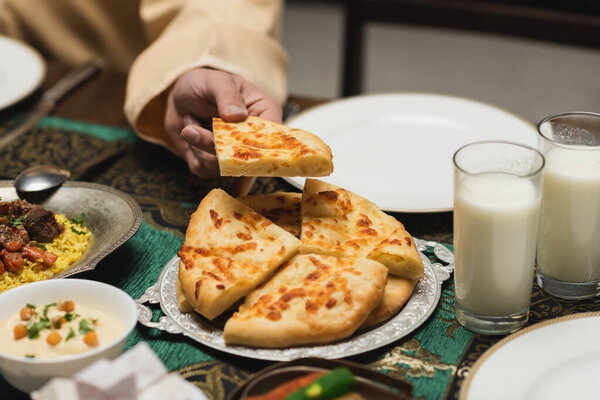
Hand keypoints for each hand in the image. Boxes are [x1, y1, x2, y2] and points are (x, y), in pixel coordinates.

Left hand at [165, 68, 281, 177]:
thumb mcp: (216, 81)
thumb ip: (228, 96)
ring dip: (199, 147)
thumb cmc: (204, 84)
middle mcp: (253, 138)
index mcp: (264, 113)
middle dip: (214, 147)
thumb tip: (238, 115)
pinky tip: (190, 134)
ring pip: (221, 167)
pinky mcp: (215, 164)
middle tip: (190, 130)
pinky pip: (204, 170)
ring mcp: (235, 154)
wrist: (179, 97)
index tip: (233, 143)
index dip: (258, 145)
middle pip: (246, 158)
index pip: (273, 137)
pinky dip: (191, 153)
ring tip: (189, 125)